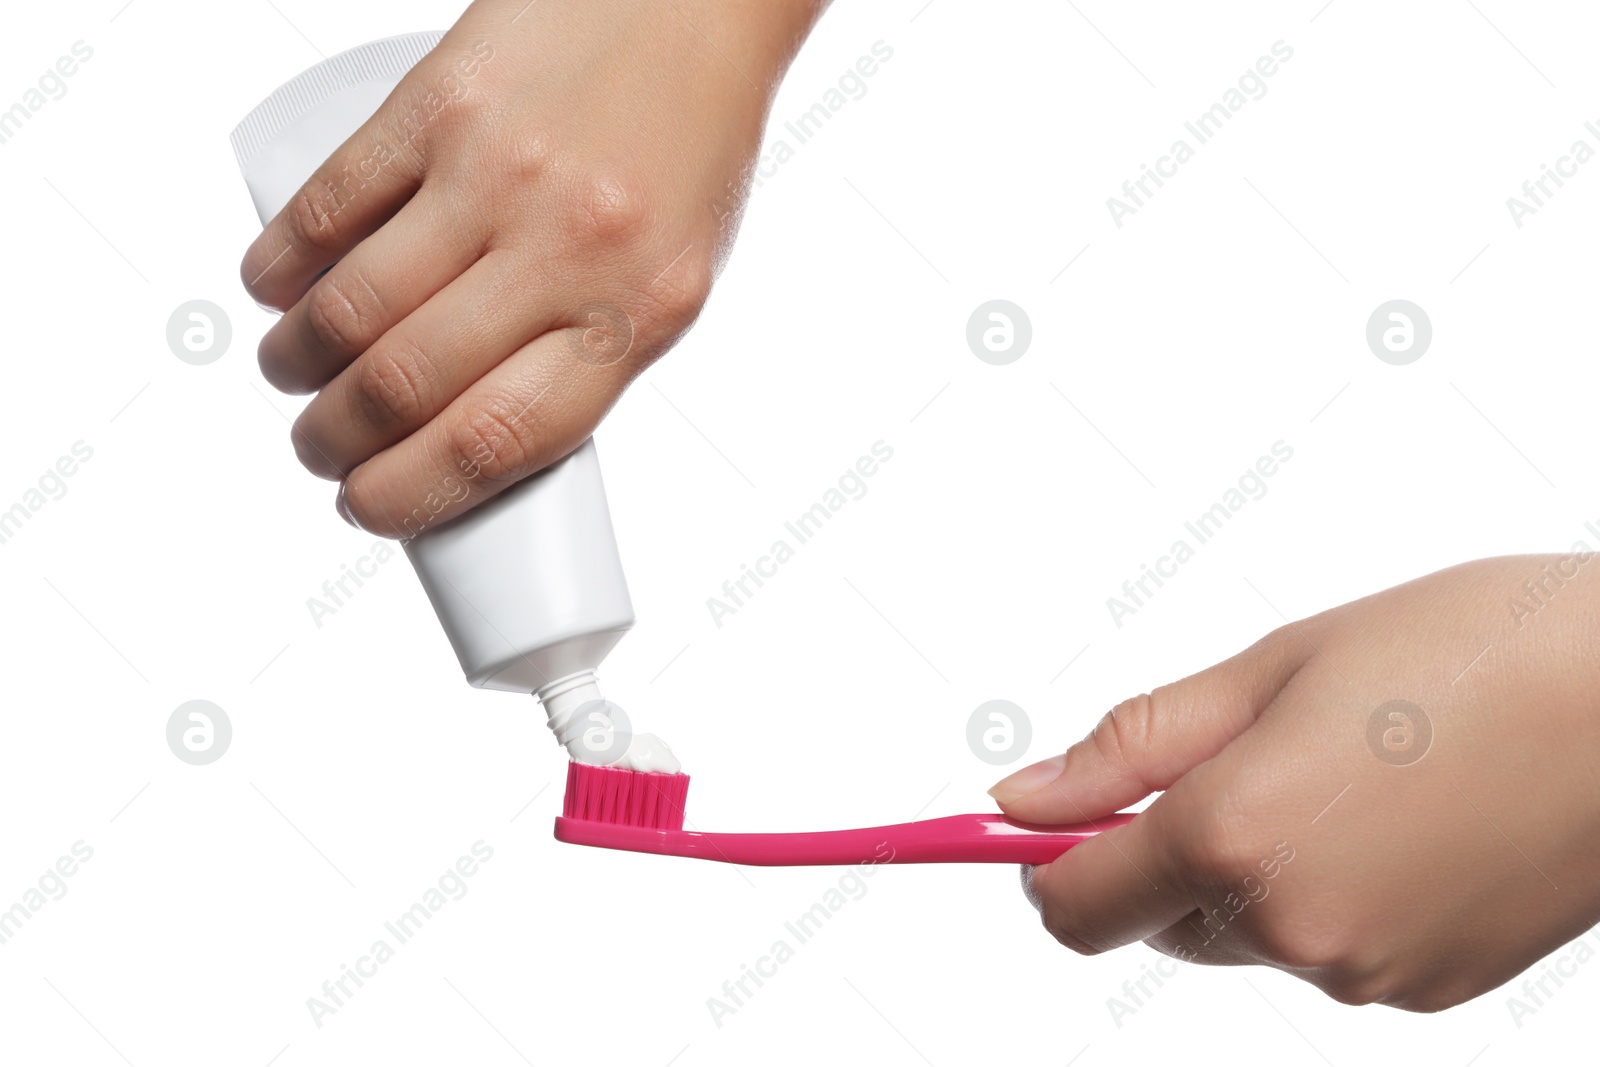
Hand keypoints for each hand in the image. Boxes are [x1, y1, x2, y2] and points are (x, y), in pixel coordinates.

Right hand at [241, 0, 822, 535]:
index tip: (370, 509)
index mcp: (640, 314)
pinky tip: (273, 288)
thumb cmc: (684, 154)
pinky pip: (331, 204)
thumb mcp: (669, 282)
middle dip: (337, 441)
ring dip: (297, 362)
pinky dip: (280, 263)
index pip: (502, 441)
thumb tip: (475, 435)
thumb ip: (585, 357)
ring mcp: (497, 171)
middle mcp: (568, 248)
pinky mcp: (439, 101)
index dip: (412, 496)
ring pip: (353, 306)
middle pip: (408, 385)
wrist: (693, 8)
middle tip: (320, 447)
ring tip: (293, 374)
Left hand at [991, 554, 1599, 1010]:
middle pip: (1155, 921)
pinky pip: (1326, 950)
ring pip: (1242, 935)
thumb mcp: (1275, 664)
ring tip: (1340, 770)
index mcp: (1233, 839)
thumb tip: (1024, 798)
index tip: (1044, 823)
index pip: (1071, 908)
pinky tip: (1393, 817)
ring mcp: (1365, 974)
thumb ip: (1133, 745)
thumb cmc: (1475, 650)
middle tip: (1233, 753)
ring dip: (1247, 869)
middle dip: (1159, 852)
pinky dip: (1326, 894)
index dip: (1045, 865)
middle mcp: (1291, 930)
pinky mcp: (1428, 991)